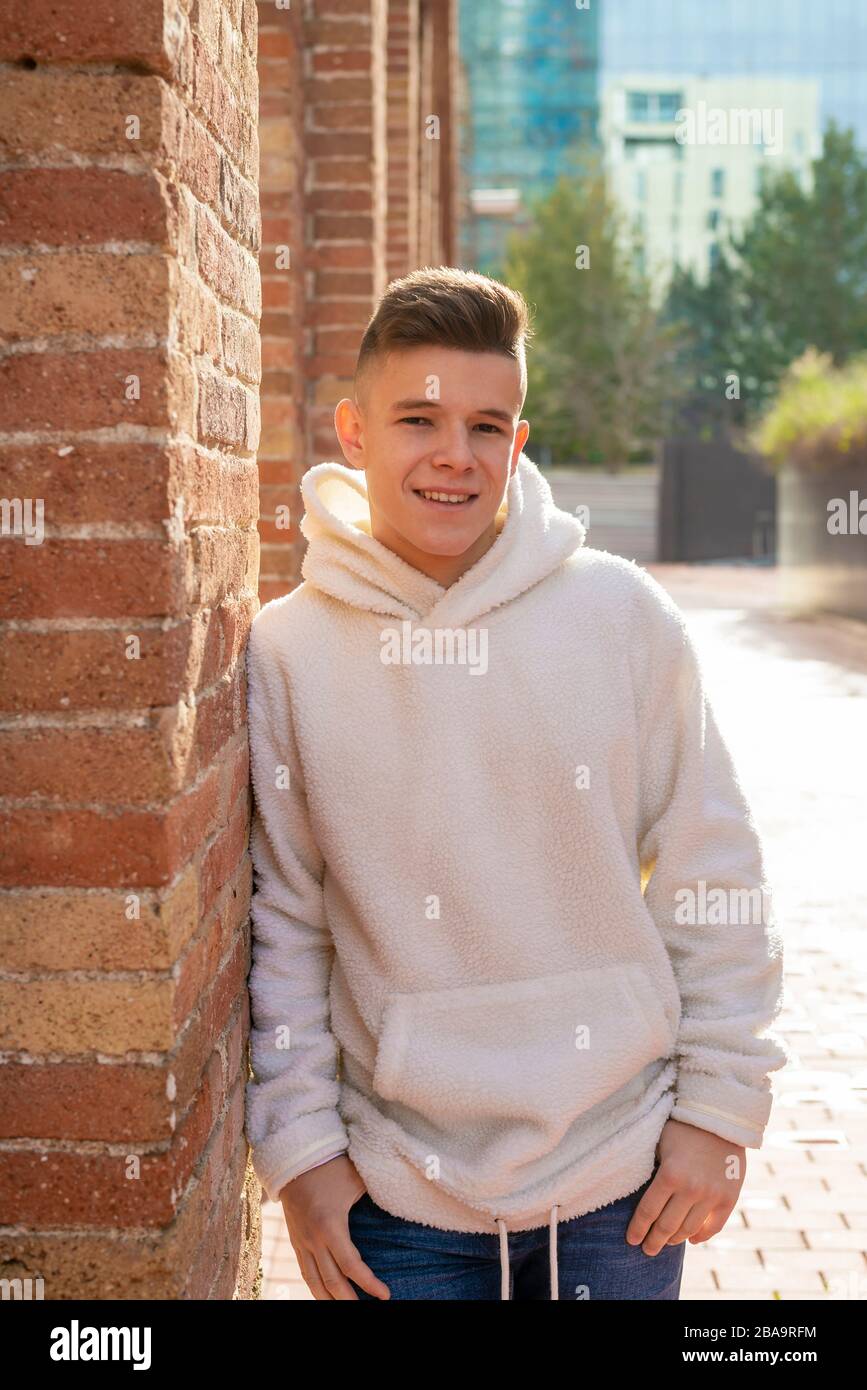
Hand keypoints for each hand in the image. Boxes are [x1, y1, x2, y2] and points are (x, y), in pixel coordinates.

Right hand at [279, 1154, 390, 1299]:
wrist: (294, 1160)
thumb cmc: (330, 1167)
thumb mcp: (356, 1179)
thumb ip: (376, 1193)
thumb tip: (401, 1201)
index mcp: (330, 1225)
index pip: (351, 1266)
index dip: (369, 1284)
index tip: (385, 1296)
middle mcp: (314, 1239)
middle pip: (332, 1282)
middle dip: (350, 1301)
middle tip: (367, 1310)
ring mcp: (302, 1242)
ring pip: (314, 1282)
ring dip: (330, 1300)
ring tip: (346, 1309)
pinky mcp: (295, 1241)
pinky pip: (305, 1272)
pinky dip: (315, 1288)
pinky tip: (325, 1296)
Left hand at [625, 1118, 745, 1255]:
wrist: (720, 1117)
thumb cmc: (682, 1126)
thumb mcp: (659, 1143)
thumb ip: (652, 1170)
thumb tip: (639, 1194)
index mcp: (669, 1174)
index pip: (648, 1212)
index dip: (638, 1229)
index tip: (631, 1240)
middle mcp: (691, 1189)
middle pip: (667, 1226)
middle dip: (654, 1241)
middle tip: (646, 1250)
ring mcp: (712, 1195)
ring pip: (689, 1230)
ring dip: (675, 1240)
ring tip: (666, 1242)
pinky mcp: (729, 1198)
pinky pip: (713, 1226)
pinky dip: (701, 1236)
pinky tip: (692, 1239)